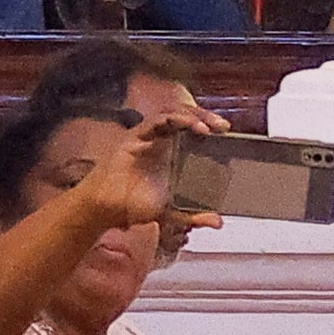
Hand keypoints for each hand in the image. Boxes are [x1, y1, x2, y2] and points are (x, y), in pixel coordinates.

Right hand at [63, 102, 219, 238]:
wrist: (107, 209)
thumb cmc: (133, 206)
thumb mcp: (171, 213)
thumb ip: (193, 215)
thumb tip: (217, 222)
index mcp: (172, 152)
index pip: (194, 128)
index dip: (210, 125)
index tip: (226, 132)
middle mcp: (161, 140)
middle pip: (186, 115)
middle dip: (206, 116)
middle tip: (223, 127)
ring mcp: (148, 135)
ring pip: (173, 112)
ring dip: (192, 114)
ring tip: (207, 126)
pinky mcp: (135, 135)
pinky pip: (157, 120)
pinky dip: (175, 119)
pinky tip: (189, 124)